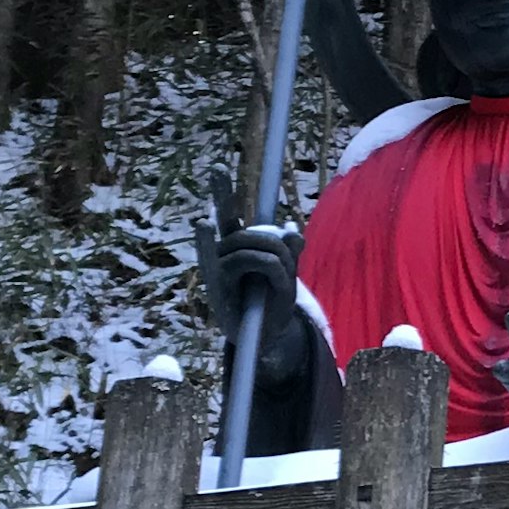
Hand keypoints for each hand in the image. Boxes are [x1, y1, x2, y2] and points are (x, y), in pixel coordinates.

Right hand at [195, 169, 300, 338]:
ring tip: (284, 276)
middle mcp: (222, 254)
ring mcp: (217, 268)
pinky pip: (248, 260)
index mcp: (236, 249)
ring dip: (276, 255)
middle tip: (215, 168)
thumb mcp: (286, 276)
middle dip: (222, 194)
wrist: (264, 340)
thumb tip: (293, 234)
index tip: (217, 168)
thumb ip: (287, 254)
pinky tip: (267, 269)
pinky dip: (274, 267)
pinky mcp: (219, 283)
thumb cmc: (270, 305)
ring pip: (251, 242)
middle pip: (227, 219)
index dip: (223, 194)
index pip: (228, 217)